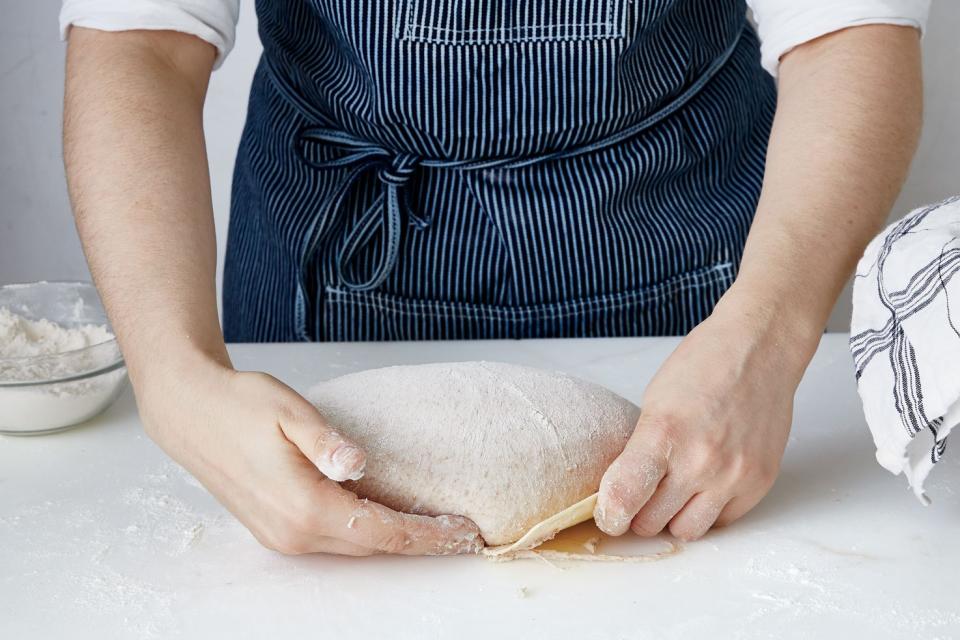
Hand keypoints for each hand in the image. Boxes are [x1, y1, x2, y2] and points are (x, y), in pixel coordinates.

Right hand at [136, 355, 483, 555]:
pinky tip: (386, 518)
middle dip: (419, 542)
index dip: (426, 534)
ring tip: (434, 527)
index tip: (462, 531)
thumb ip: (327, 443)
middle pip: (372, 546)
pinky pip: (333, 539)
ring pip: (354, 546)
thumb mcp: (290, 413)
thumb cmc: (239, 406)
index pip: (381, 531)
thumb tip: (358, 462)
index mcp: (304, 506)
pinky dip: (366, 533)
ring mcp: (282, 536)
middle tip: (461, 532)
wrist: (191, 414)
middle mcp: (293, 532)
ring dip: (394, 540)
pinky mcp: (275, 530)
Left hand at [594, 292, 815, 540]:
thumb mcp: (654, 403)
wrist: (760, 349)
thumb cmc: (702, 366)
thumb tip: (621, 493)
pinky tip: (704, 484)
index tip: (609, 515)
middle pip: (651, 523)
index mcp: (663, 433)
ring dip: (673, 518)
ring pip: (686, 531)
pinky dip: (707, 510)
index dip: (610, 515)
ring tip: (673, 491)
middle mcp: (699, 461)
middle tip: (641, 496)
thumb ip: (639, 451)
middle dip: (639, 514)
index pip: (624, 498)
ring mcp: (733, 476)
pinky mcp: (758, 483)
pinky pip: (722, 521)